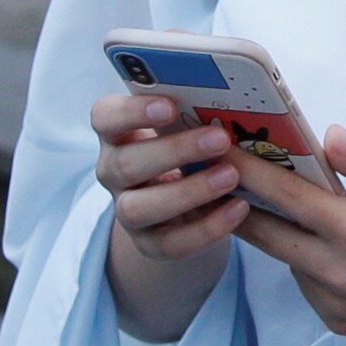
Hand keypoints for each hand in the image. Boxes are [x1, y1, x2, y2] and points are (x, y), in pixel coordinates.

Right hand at [91, 89, 252, 341]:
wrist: (188, 205)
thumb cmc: (190, 149)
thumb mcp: (188, 128)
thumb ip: (196, 114)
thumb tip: (240, 101)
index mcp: (118, 133)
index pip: (105, 117)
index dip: (132, 112)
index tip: (170, 106)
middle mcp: (114, 171)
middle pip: (124, 164)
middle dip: (173, 151)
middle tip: (219, 139)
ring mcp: (126, 210)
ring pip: (138, 208)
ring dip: (187, 192)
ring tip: (230, 176)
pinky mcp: (148, 244)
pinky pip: (169, 243)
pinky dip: (206, 228)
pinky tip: (238, 208)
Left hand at [229, 128, 345, 342]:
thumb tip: (328, 137)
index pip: (287, 197)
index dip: (249, 172)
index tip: (219, 152)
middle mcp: (336, 274)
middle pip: (268, 235)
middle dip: (241, 206)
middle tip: (219, 181)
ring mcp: (333, 303)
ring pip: (290, 261)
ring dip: (285, 236)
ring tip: (291, 211)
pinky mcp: (338, 322)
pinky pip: (309, 285)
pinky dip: (309, 263)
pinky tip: (328, 248)